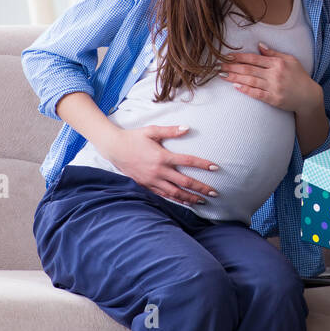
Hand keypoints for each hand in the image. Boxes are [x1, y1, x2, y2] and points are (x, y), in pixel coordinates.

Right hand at [100, 124, 218, 206]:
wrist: (114, 148)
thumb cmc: (134, 137)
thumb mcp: (152, 131)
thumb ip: (170, 131)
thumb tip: (187, 128)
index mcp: (162, 156)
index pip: (188, 161)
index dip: (203, 165)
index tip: (216, 168)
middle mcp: (159, 171)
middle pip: (185, 182)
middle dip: (201, 188)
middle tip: (215, 193)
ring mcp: (152, 181)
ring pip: (175, 193)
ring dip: (190, 198)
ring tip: (202, 201)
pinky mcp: (146, 186)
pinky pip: (163, 196)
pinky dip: (175, 200)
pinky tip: (184, 202)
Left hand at [220, 42, 319, 113]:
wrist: (308, 96)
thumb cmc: (299, 76)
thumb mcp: (290, 60)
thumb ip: (274, 53)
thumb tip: (259, 45)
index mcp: (278, 63)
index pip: (254, 58)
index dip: (239, 57)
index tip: (227, 56)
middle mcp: (275, 74)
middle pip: (249, 69)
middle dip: (232, 67)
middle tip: (218, 65)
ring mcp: (274, 87)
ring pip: (250, 81)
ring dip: (235, 77)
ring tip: (222, 75)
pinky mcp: (273, 99)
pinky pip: (257, 94)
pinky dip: (246, 90)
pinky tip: (236, 86)